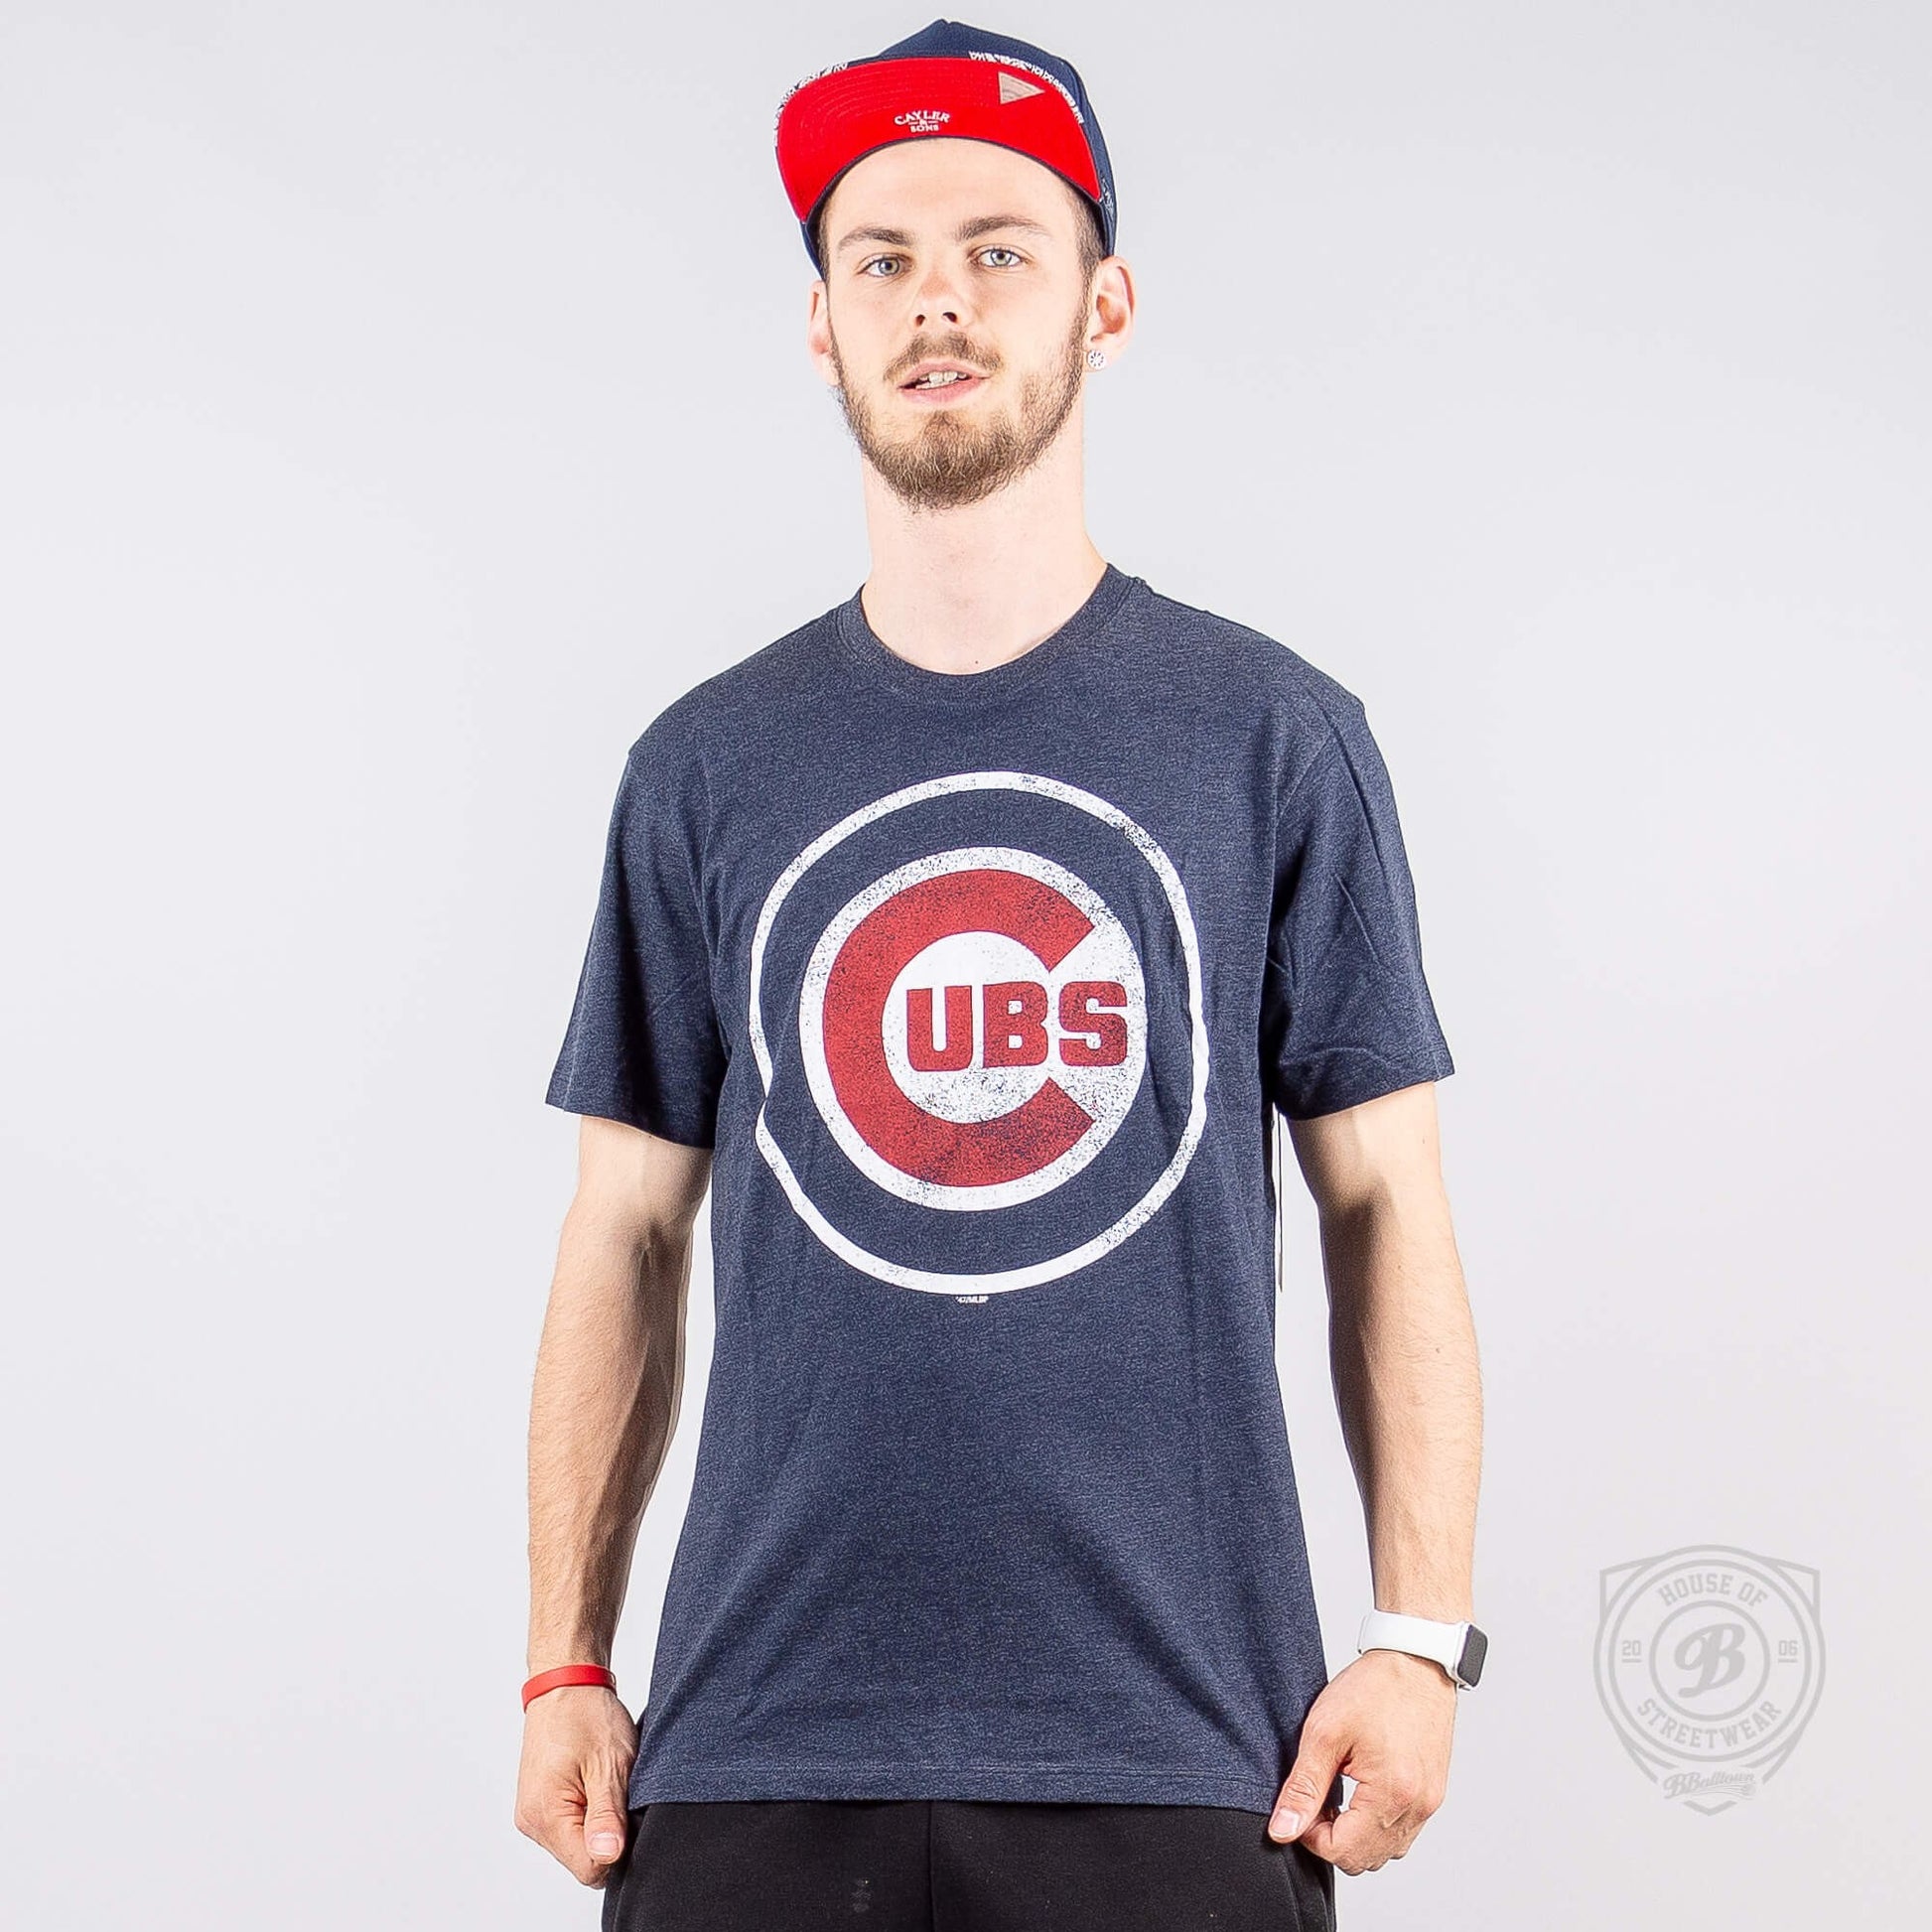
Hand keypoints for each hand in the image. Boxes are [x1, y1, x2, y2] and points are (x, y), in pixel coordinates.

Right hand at [513, 1685, 638, 1886]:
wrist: (565, 1684)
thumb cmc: (586, 1715)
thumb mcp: (609, 1764)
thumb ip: (608, 1815)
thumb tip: (608, 1856)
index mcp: (546, 1815)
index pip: (590, 1869)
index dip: (618, 1848)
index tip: (628, 1814)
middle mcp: (532, 1822)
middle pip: (583, 1861)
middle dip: (609, 1835)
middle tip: (618, 1791)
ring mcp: (533, 1814)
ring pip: (577, 1845)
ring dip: (599, 1822)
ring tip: (604, 1781)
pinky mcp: (540, 1805)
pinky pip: (570, 1827)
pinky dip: (588, 1811)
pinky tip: (594, 1782)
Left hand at [1266, 1648, 1457, 1874]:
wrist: (1416, 1660)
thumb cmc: (1374, 1688)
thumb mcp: (1324, 1731)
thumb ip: (1303, 1787)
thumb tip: (1283, 1829)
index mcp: (1391, 1794)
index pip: (1343, 1852)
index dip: (1311, 1836)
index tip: (1301, 1806)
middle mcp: (1417, 1807)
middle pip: (1365, 1860)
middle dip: (1332, 1839)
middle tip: (1316, 1800)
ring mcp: (1429, 1803)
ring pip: (1385, 1852)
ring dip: (1355, 1835)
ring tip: (1337, 1794)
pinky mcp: (1433, 1795)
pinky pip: (1402, 1833)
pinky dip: (1377, 1826)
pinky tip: (1360, 1794)